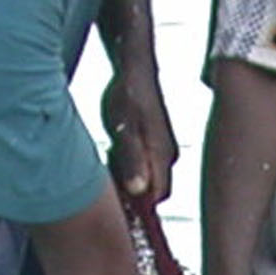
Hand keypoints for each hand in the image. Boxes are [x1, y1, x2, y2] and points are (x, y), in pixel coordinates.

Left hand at [102, 71, 176, 209]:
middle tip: (109, 176)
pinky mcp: (154, 144)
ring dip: (127, 179)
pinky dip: (127, 167)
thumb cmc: (128, 95)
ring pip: (146, 179)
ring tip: (110, 158)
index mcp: (162, 156)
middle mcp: (166, 157)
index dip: (137, 206)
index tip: (117, 201)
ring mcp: (162, 150)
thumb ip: (132, 160)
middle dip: (131, 194)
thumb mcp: (124, 128)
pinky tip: (113, 152)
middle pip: (151, 192)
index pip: (155, 198)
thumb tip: (138, 191)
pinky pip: (143, 167)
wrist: (134, 68)